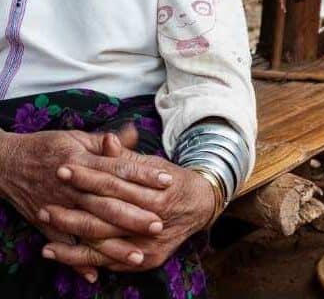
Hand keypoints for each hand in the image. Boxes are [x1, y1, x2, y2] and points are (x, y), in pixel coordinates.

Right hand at [0, 127, 171, 278]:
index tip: (167, 181)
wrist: (8, 163)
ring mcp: (59, 207)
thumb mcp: (78, 136)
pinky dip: (77, 262)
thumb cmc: (47, 146)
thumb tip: (134, 133)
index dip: (144, 175)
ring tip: (138, 255)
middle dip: (134, 215)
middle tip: (159, 223)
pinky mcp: (46, 225)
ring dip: (114, 245)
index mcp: (83, 160)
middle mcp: (73, 186)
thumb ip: (107, 141)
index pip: (119, 169)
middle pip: (108, 203)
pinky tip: (97, 275)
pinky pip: (64, 246)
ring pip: (90, 229)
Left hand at [40, 143, 214, 271]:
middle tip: (44, 206)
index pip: (113, 184)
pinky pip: (109, 263)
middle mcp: (152, 221)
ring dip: (70, 243)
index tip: (63, 168)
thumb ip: (127, 158)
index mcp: (155, 193)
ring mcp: (150, 244)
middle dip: (71, 213)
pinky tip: (59, 253)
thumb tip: (107, 140)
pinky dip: (82, 261)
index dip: (87, 176)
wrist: (200, 205)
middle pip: (105, 218)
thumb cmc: (171, 180)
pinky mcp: (146, 260)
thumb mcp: (152, 164)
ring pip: (103, 246)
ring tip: (44, 237)